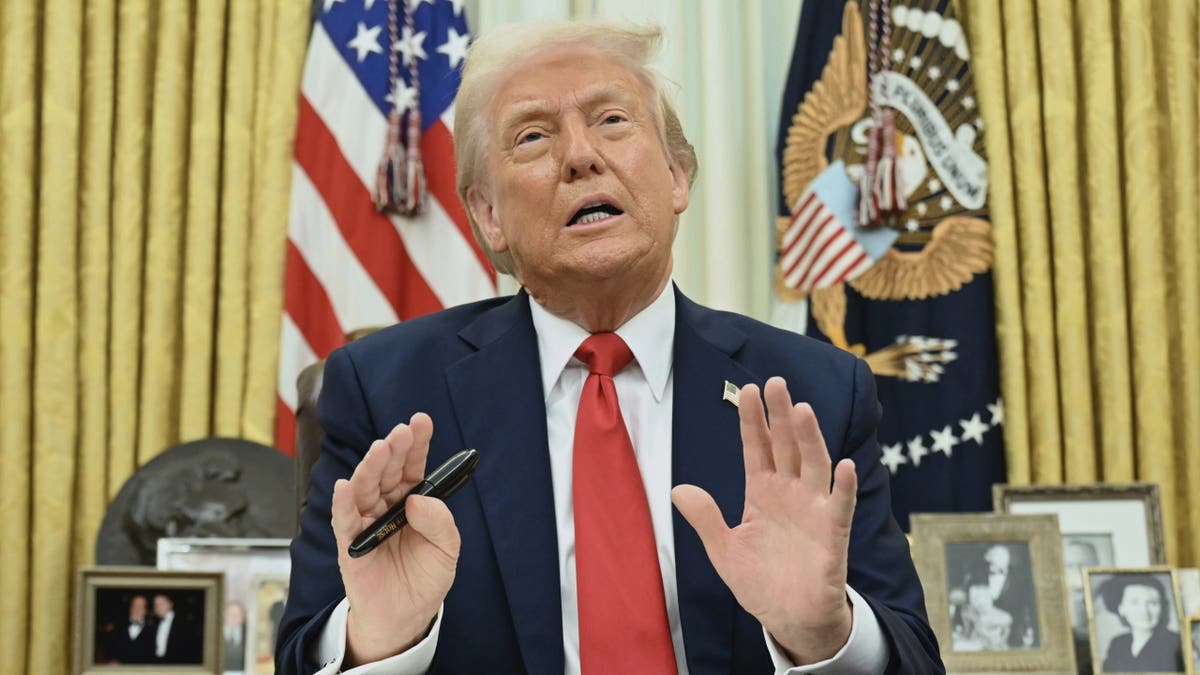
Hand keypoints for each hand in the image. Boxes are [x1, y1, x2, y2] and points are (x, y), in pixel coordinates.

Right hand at [331, 413, 460, 665]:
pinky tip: (345, 485)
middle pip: (387, 472)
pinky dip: (343, 502)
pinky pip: (344, 520)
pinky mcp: (350, 544)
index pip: (413, 466)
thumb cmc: (425, 579)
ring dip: (370, 467)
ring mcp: (367, 522)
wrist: (405, 618)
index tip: (420, 420)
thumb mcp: (447, 551)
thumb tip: (418, 500)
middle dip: (393, 449)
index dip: (416, 444)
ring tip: (379, 449)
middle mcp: (387, 505)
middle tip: (400, 432)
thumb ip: (440, 523)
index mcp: (412, 501)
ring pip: (365, 488)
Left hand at [671, 377, 856, 663]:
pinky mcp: (833, 532)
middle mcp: (790, 492)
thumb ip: (706, 519)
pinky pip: (840, 504)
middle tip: (776, 383)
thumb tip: (677, 490)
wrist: (789, 619)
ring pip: (814, 465)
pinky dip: (843, 485)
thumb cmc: (760, 582)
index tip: (747, 390)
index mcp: (762, 492)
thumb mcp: (724, 550)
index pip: (757, 448)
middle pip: (787, 446)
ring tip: (802, 410)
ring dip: (810, 438)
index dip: (752, 420)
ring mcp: (813, 509)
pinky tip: (844, 465)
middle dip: (781, 415)